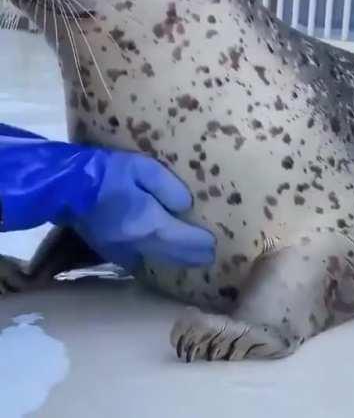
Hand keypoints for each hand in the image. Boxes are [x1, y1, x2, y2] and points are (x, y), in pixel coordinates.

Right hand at [72, 152, 215, 270]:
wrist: (65, 187)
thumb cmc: (106, 172)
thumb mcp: (142, 168)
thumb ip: (167, 187)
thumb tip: (185, 205)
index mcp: (148, 223)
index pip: (183, 239)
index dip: (200, 243)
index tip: (214, 244)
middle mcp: (138, 243)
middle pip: (172, 255)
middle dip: (193, 256)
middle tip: (209, 256)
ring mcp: (122, 250)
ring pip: (157, 259)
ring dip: (176, 260)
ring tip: (191, 258)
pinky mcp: (109, 250)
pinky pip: (140, 260)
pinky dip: (156, 258)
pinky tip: (160, 255)